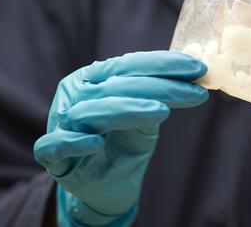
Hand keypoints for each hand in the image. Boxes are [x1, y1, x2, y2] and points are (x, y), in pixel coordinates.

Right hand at [34, 51, 207, 225]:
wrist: (108, 186)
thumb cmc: (125, 142)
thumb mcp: (148, 115)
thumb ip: (161, 93)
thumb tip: (196, 72)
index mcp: (94, 78)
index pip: (128, 64)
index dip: (162, 64)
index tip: (198, 68)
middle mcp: (75, 95)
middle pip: (115, 85)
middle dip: (159, 86)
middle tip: (194, 91)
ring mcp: (62, 124)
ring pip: (91, 111)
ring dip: (127, 109)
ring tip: (161, 112)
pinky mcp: (52, 156)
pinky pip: (56, 145)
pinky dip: (74, 142)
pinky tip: (96, 143)